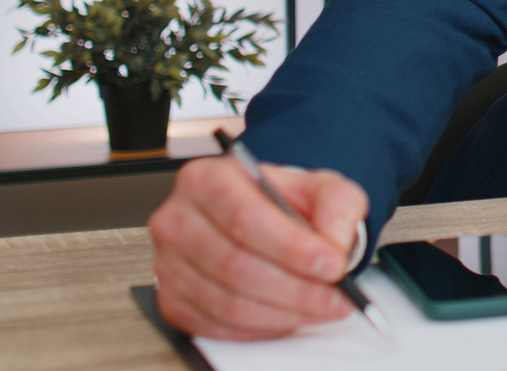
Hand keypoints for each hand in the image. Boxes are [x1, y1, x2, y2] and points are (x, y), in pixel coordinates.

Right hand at [147, 154, 368, 339]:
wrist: (264, 221)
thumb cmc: (283, 203)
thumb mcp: (322, 187)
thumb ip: (337, 206)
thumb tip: (334, 243)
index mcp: (209, 179)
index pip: (245, 219)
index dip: (291, 248)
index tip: (332, 265)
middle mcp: (179, 220)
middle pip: (236, 266)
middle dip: (296, 288)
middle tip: (337, 295)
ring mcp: (169, 264)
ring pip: (229, 303)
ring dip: (284, 312)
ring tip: (322, 306)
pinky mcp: (173, 301)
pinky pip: (218, 326)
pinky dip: (263, 327)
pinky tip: (290, 314)